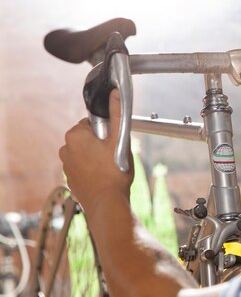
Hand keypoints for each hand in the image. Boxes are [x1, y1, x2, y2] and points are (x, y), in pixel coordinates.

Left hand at [59, 89, 133, 213]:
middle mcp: (65, 148)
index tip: (114, 142)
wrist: (107, 203)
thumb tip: (115, 93)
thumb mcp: (120, 139)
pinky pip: (84, 168)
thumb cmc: (114, 172)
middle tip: (114, 156)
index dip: (107, 132)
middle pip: (89, 138)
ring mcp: (66, 166)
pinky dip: (93, 170)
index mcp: (75, 135)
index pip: (92, 124)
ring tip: (110, 169)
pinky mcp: (70, 179)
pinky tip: (104, 178)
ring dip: (97, 158)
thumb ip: (117, 114)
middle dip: (101, 144)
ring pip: (86, 154)